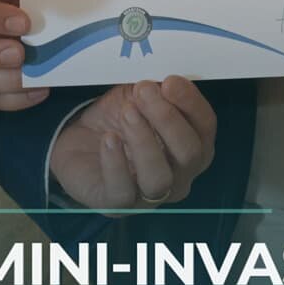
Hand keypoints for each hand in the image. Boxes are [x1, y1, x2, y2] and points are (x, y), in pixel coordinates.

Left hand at [48, 78, 216, 209]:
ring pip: (159, 178)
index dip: (191, 103)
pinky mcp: (117, 205)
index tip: (169, 81)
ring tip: (127, 112)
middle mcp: (180, 175)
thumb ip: (159, 89)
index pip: (205, 127)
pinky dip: (116, 163)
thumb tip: (167, 79)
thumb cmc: (117, 118)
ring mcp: (150, 195)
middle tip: (143, 91)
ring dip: (144, 140)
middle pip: (189, 153)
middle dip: (167, 118)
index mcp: (193, 145)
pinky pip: (122, 192)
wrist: (78, 140)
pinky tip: (108, 138)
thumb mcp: (140, 95)